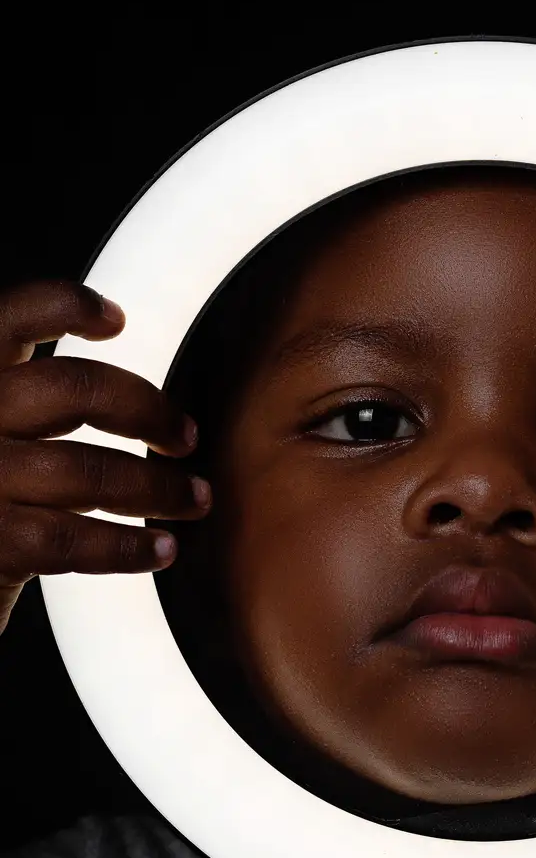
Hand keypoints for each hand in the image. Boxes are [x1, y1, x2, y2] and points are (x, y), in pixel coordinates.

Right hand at [0, 280, 211, 634]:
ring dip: (158, 487)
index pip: (8, 316)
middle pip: (74, 388)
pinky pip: (74, 540)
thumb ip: (34, 409)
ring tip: (195, 499)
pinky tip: (161, 551)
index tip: (116, 321)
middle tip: (186, 439)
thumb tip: (143, 408)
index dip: (65, 306)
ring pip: (88, 470)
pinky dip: (129, 546)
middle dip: (147, 410)